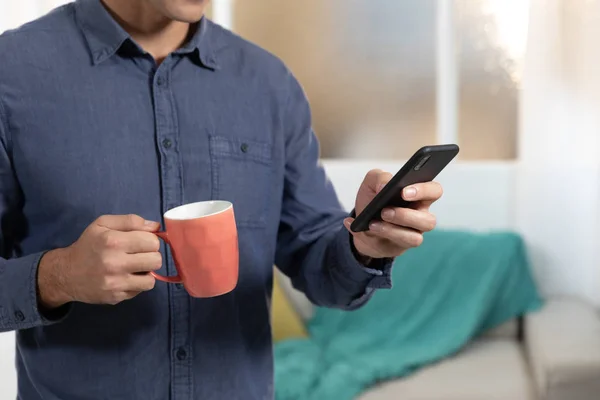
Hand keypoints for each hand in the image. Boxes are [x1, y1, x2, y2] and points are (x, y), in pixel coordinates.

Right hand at [38, 214, 162, 308]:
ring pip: (151, 280)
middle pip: (156, 260)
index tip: (142, 242)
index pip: (152, 241)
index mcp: (113, 241)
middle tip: (139, 255)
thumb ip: (131, 221)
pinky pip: (140, 290)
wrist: (66, 273)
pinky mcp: (116, 297)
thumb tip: (156, 227)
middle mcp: (114, 263)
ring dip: (146, 273)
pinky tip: (127, 278)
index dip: (150, 240)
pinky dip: (138, 284)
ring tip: (135, 267)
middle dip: (151, 256)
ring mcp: (115, 283)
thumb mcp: (104, 224)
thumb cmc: (88, 245)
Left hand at [344, 169, 442, 258]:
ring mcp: (411, 235)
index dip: (424, 191)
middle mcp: (420, 217)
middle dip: (406, 216)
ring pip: (414, 239)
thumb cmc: (373, 198)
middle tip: (385, 211)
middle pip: (429, 221)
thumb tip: (385, 186)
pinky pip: (387, 247)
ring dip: (392, 230)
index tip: (404, 192)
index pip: (434, 191)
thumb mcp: (372, 183)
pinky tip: (357, 227)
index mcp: (419, 197)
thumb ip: (380, 178)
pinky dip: (369, 237)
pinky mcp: (396, 248)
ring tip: (372, 223)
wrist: (360, 222)